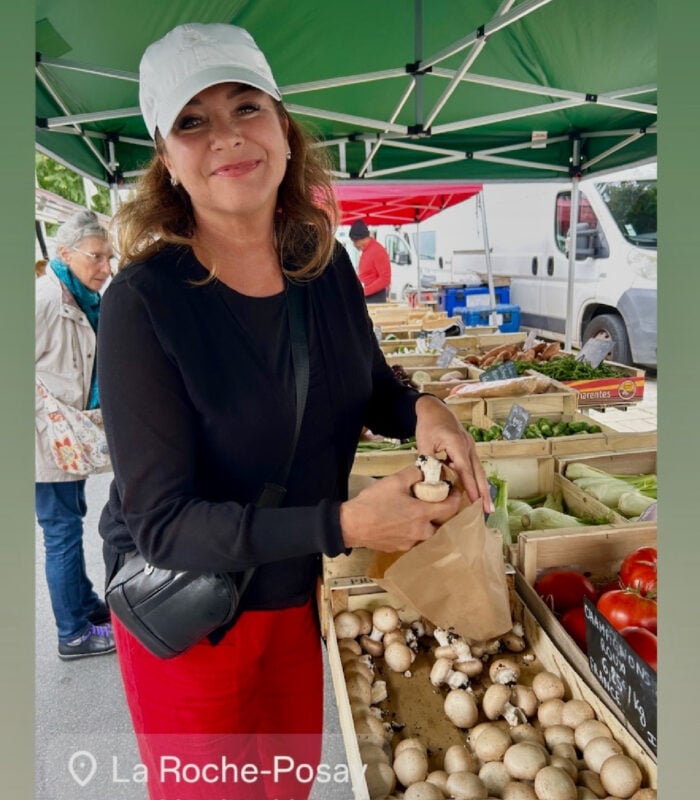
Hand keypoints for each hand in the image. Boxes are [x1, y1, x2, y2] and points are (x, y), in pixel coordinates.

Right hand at [340, 466, 461, 551]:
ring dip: (428, 524)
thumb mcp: (394, 481)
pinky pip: (414, 540)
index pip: (450, 508)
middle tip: (436, 502)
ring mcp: (410, 543)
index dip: (455, 498)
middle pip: (442, 524)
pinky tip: (404, 522)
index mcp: (422, 514)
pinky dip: (414, 531)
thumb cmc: (373, 502)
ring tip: (419, 512)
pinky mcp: (399, 548)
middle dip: (442, 513)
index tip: (453, 490)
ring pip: (428, 534)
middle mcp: (420, 532)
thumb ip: (414, 473)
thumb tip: (425, 471)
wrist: (351, 525)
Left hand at [414, 394, 493, 512]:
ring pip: (478, 471)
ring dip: (483, 488)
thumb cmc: (429, 425)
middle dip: (484, 492)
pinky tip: (476, 493)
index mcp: (457, 444)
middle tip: (488, 511)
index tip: (476, 502)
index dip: (471, 487)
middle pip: (478, 473)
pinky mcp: (468, 449)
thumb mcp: (424, 442)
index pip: (465, 470)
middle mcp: (468, 446)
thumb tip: (428, 481)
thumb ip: (426, 461)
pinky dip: (476, 480)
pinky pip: (474, 467)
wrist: (434, 409)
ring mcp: (470, 447)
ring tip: (486, 506)